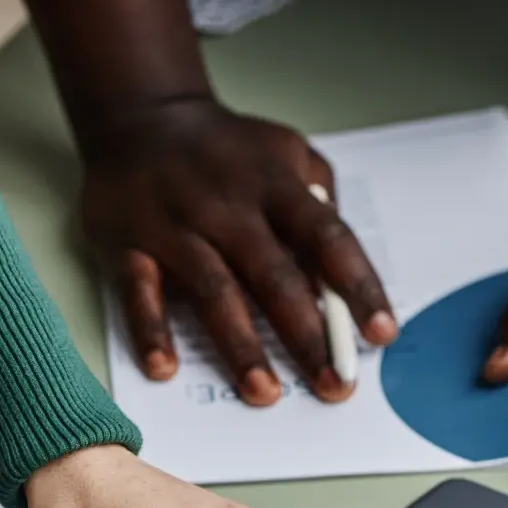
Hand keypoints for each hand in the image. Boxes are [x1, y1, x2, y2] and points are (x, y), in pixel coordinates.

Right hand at [81, 98, 397, 403]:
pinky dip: (150, 330)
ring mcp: (175, 224)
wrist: (141, 115)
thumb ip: (319, 204)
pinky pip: (138, 292)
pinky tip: (165, 367)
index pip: (327, 238)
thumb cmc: (227, 149)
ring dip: (240, 345)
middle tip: (332, 385)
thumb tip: (341, 276)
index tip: (380, 333)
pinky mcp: (127, 243)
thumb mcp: (287, 152)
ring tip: (265, 393)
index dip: (357, 286)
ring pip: (212, 291)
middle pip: (274, 276)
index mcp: (274, 184)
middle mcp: (227, 205)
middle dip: (307, 336)